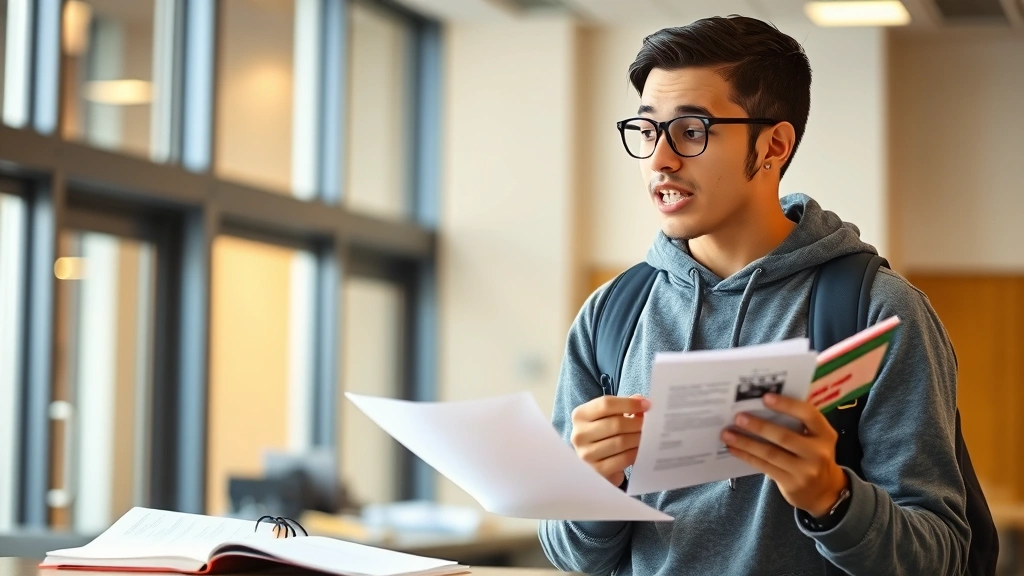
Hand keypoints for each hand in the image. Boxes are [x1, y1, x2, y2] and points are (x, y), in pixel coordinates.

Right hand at [570, 394, 650, 485]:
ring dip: (638, 437)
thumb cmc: (602, 429)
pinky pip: (624, 459)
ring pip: (621, 442)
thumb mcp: (607, 414)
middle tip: (650, 423)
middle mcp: (579, 435)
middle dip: (637, 423)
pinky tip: (640, 448)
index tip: (646, 405)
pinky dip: (636, 452)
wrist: (593, 454)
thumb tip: (643, 403)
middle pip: (616, 424)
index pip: (606, 404)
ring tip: (646, 435)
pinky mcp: (598, 470)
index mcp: (580, 415)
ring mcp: (587, 454)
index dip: (629, 403)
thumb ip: (624, 405)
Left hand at [720, 393, 847, 516]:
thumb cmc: (812, 454)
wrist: (824, 491)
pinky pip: (764, 466)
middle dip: (759, 426)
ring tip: (727, 434)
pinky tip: (733, 449)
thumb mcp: (815, 438)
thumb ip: (797, 423)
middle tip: (738, 417)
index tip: (765, 397)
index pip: (808, 415)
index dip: (787, 405)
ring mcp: (806, 470)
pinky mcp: (792, 483)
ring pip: (770, 453)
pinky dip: (747, 456)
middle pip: (785, 436)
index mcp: (825, 434)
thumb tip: (760, 405)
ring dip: (746, 443)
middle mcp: (818, 452)